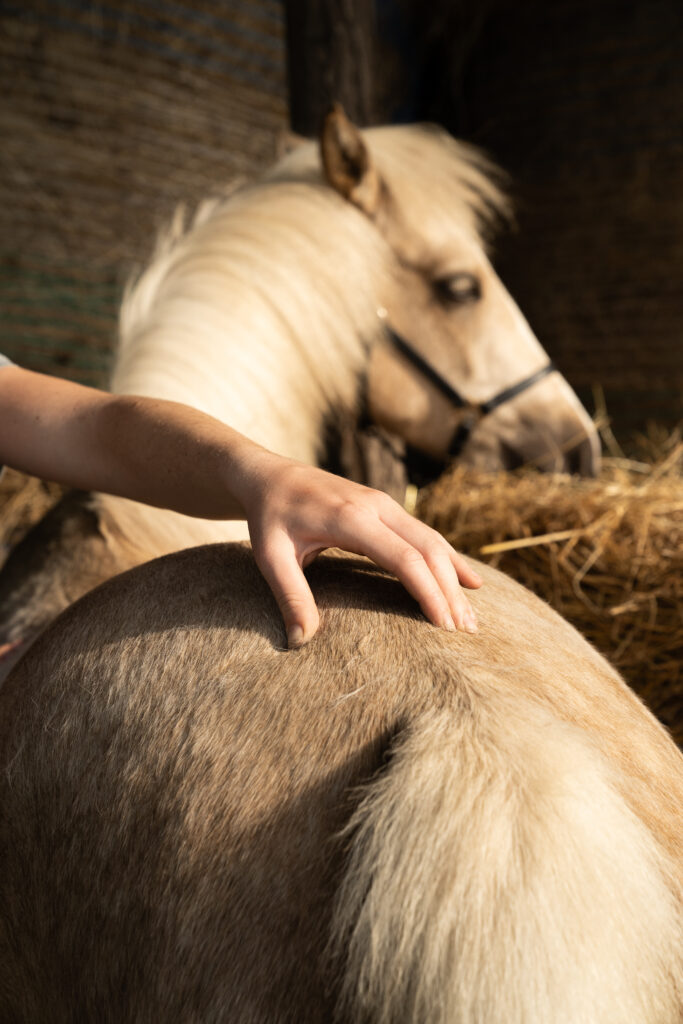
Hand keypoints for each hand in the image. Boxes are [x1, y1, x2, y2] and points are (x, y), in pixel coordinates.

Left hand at [239, 453, 481, 647]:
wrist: (270, 475)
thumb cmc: (268, 516)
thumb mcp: (270, 555)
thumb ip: (289, 595)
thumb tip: (300, 641)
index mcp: (352, 518)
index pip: (404, 559)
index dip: (428, 593)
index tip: (444, 627)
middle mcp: (377, 506)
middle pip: (429, 551)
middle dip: (450, 592)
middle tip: (466, 633)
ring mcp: (384, 504)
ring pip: (433, 541)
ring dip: (455, 578)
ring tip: (471, 618)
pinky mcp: (386, 507)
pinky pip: (425, 535)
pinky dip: (449, 559)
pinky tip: (470, 581)